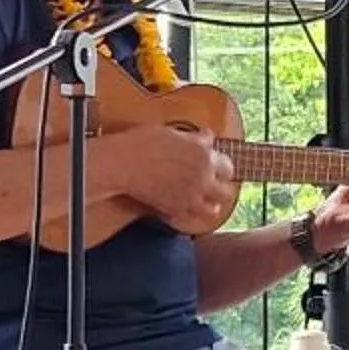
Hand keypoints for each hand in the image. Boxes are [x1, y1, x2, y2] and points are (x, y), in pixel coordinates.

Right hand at [106, 124, 237, 226]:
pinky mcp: (176, 208)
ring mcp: (190, 195)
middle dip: (220, 187)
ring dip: (210, 204)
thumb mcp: (171, 133)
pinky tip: (184, 207)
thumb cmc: (141, 142)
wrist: (121, 164)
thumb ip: (193, 140)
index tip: (214, 166)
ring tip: (203, 200)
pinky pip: (191, 217)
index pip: (226, 164)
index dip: (220, 165)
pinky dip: (190, 214)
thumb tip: (206, 139)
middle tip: (213, 185)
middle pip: (226, 190)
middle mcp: (202, 176)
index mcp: (203, 153)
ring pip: (213, 208)